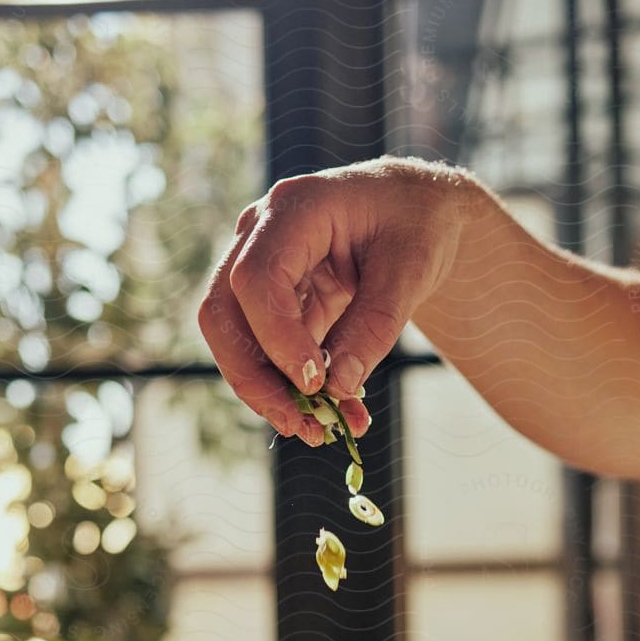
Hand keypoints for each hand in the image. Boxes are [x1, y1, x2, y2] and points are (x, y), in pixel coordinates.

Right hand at [197, 157, 476, 442]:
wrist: (416, 212)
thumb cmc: (416, 226)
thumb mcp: (411, 273)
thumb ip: (374, 326)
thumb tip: (338, 387)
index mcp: (294, 209)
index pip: (257, 278)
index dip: (276, 337)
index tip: (315, 382)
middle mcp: (261, 234)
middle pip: (223, 312)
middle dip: (253, 376)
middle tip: (298, 423)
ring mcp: (259, 266)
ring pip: (234, 337)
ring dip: (268, 390)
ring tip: (316, 431)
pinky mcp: (272, 301)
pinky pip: (266, 350)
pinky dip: (291, 386)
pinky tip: (329, 417)